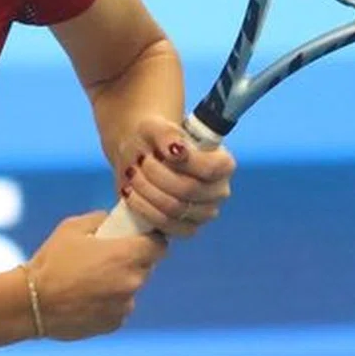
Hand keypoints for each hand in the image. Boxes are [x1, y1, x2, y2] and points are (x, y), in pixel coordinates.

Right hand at [27, 211, 166, 340]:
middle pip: (145, 267)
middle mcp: (132, 282)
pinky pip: (118, 308)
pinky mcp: (114, 324)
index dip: (150, 240)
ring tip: (89, 281)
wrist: (32, 303)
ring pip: (130, 289)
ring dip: (119, 283)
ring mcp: (124, 306)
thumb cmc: (51, 261)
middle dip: (131, 261)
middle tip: (105, 258)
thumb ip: (101, 219)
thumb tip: (113, 221)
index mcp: (126, 255)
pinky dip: (108, 303)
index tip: (138, 238)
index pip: (159, 245)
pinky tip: (84, 298)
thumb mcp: (72, 227)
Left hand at [116, 115, 235, 238]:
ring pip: (174, 209)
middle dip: (156, 174)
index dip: (184, 161)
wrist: (140, 157)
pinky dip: (143, 209)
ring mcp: (204, 213)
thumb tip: (176, 150)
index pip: (211, 168)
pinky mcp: (186, 228)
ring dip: (146, 190)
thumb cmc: (154, 140)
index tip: (163, 151)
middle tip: (140, 160)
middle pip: (188, 189)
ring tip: (133, 173)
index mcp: (223, 164)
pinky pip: (165, 225)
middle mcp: (218, 191)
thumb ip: (167, 134)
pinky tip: (131, 193)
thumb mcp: (157, 127)